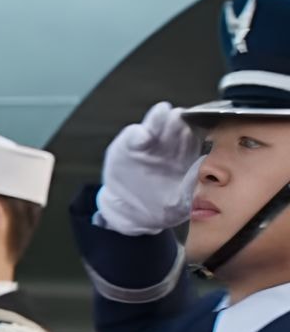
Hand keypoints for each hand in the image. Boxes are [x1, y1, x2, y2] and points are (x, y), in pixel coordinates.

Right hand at [97, 102, 197, 235]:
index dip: (196, 129)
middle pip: (177, 123)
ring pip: (157, 122)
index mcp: (187, 154)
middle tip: (178, 120)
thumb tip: (202, 168)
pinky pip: (134, 134)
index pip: (195, 134)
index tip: (195, 129)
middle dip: (178, 120)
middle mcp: (170, 143)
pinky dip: (138, 133)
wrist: (130, 212)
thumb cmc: (159, 208)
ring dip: (159, 120)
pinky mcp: (128, 145)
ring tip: (160, 119)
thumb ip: (190, 186)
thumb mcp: (180, 204)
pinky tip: (141, 138)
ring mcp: (149, 142)